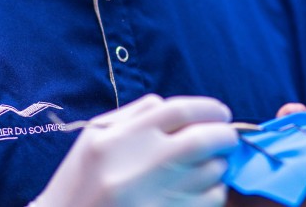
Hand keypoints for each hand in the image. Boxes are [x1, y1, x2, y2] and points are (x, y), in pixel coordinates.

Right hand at [31, 94, 238, 206]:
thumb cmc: (80, 180)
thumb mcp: (95, 137)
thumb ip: (136, 114)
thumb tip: (182, 109)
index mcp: (121, 138)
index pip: (180, 110)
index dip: (210, 108)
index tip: (220, 113)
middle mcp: (141, 167)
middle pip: (204, 140)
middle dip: (225, 136)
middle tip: (226, 137)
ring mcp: (157, 198)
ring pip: (212, 173)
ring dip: (219, 165)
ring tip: (207, 165)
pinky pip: (210, 200)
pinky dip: (213, 191)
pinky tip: (196, 190)